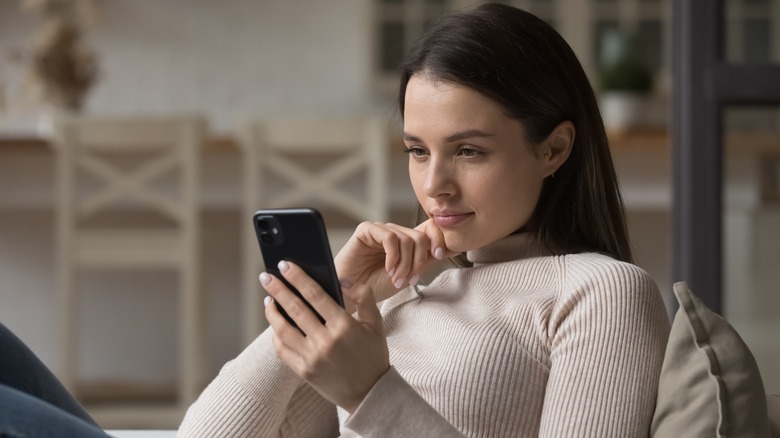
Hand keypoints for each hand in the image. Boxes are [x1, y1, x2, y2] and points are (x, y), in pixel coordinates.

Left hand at [262, 260, 388, 412]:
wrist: (369, 394)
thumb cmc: (373, 356)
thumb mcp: (375, 323)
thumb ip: (363, 296)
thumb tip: (341, 280)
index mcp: (344, 326)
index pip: (315, 295)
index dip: (297, 278)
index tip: (285, 265)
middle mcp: (325, 341)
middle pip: (294, 308)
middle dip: (277, 289)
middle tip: (266, 276)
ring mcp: (312, 358)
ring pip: (283, 329)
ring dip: (272, 311)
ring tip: (268, 298)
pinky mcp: (303, 371)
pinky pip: (282, 349)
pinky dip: (276, 334)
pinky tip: (275, 323)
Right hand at [334, 219, 457, 303]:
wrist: (351, 295)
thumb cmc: (376, 286)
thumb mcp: (409, 274)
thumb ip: (427, 259)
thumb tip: (455, 247)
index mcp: (406, 240)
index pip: (430, 228)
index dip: (439, 239)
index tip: (439, 256)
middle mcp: (395, 232)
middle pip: (420, 236)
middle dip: (419, 261)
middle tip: (409, 279)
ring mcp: (380, 230)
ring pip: (406, 239)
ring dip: (405, 263)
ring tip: (396, 279)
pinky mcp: (366, 230)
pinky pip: (390, 237)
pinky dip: (393, 257)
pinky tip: (388, 269)